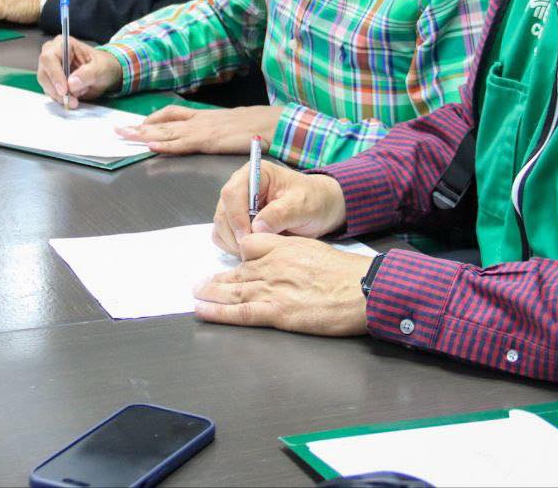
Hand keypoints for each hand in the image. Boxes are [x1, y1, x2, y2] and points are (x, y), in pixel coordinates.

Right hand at [35, 36, 122, 107]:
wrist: (104, 73)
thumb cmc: (103, 65)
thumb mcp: (101, 68)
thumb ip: (88, 74)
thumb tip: (71, 83)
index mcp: (63, 44)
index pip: (49, 59)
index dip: (54, 75)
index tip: (64, 90)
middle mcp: (52, 55)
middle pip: (44, 74)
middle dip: (57, 90)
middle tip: (72, 101)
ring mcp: (50, 69)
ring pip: (46, 86)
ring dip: (60, 97)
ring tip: (76, 100)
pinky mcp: (51, 81)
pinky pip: (51, 93)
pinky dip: (61, 99)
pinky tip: (73, 99)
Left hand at [117, 104, 283, 155]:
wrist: (274, 124)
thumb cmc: (257, 126)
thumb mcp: (232, 126)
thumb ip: (218, 130)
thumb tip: (211, 136)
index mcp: (205, 117)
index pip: (172, 114)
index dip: (152, 119)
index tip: (136, 123)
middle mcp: (200, 120)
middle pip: (163, 121)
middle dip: (139, 127)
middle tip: (117, 130)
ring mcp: (203, 129)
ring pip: (168, 131)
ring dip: (144, 134)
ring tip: (125, 137)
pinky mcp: (209, 140)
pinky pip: (183, 143)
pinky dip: (165, 144)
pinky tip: (151, 145)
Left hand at [194, 233, 372, 335]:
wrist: (362, 289)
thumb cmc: (345, 273)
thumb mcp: (315, 249)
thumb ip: (293, 253)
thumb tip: (283, 263)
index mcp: (283, 247)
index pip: (250, 245)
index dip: (240, 256)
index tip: (233, 263)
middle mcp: (272, 266)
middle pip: (237, 271)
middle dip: (216, 278)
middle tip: (199, 283)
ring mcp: (272, 289)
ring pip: (233, 290)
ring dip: (210, 293)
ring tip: (195, 295)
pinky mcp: (277, 312)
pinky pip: (240, 312)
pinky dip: (218, 312)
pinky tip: (203, 311)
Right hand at [211, 161, 345, 257]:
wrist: (320, 208)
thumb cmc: (313, 200)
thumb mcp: (304, 205)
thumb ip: (281, 213)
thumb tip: (257, 227)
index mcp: (255, 173)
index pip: (232, 193)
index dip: (236, 217)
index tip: (247, 237)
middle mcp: (241, 187)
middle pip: (223, 212)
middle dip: (235, 234)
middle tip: (253, 250)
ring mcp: (236, 205)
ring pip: (221, 226)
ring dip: (234, 243)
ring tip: (258, 250)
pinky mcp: (236, 222)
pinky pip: (224, 237)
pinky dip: (233, 247)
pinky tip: (253, 250)